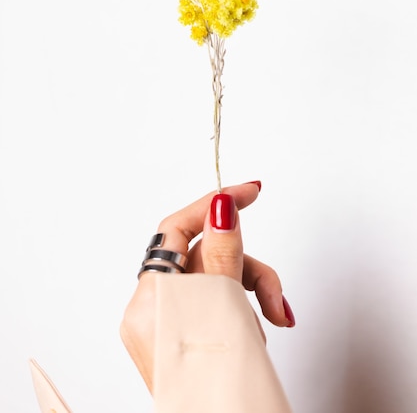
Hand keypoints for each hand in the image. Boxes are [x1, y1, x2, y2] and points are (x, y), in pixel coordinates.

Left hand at [120, 181, 294, 391]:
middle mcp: (151, 312)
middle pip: (205, 257)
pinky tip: (254, 331)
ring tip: (272, 322)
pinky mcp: (183, 338)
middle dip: (248, 269)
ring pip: (215, 280)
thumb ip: (225, 253)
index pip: (178, 228)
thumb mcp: (228, 309)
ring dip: (251, 293)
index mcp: (152, 301)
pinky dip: (240, 309)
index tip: (249, 191)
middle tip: (276, 298)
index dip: (214, 204)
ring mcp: (166, 327)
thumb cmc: (222, 390)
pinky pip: (213, 303)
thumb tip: (222, 206)